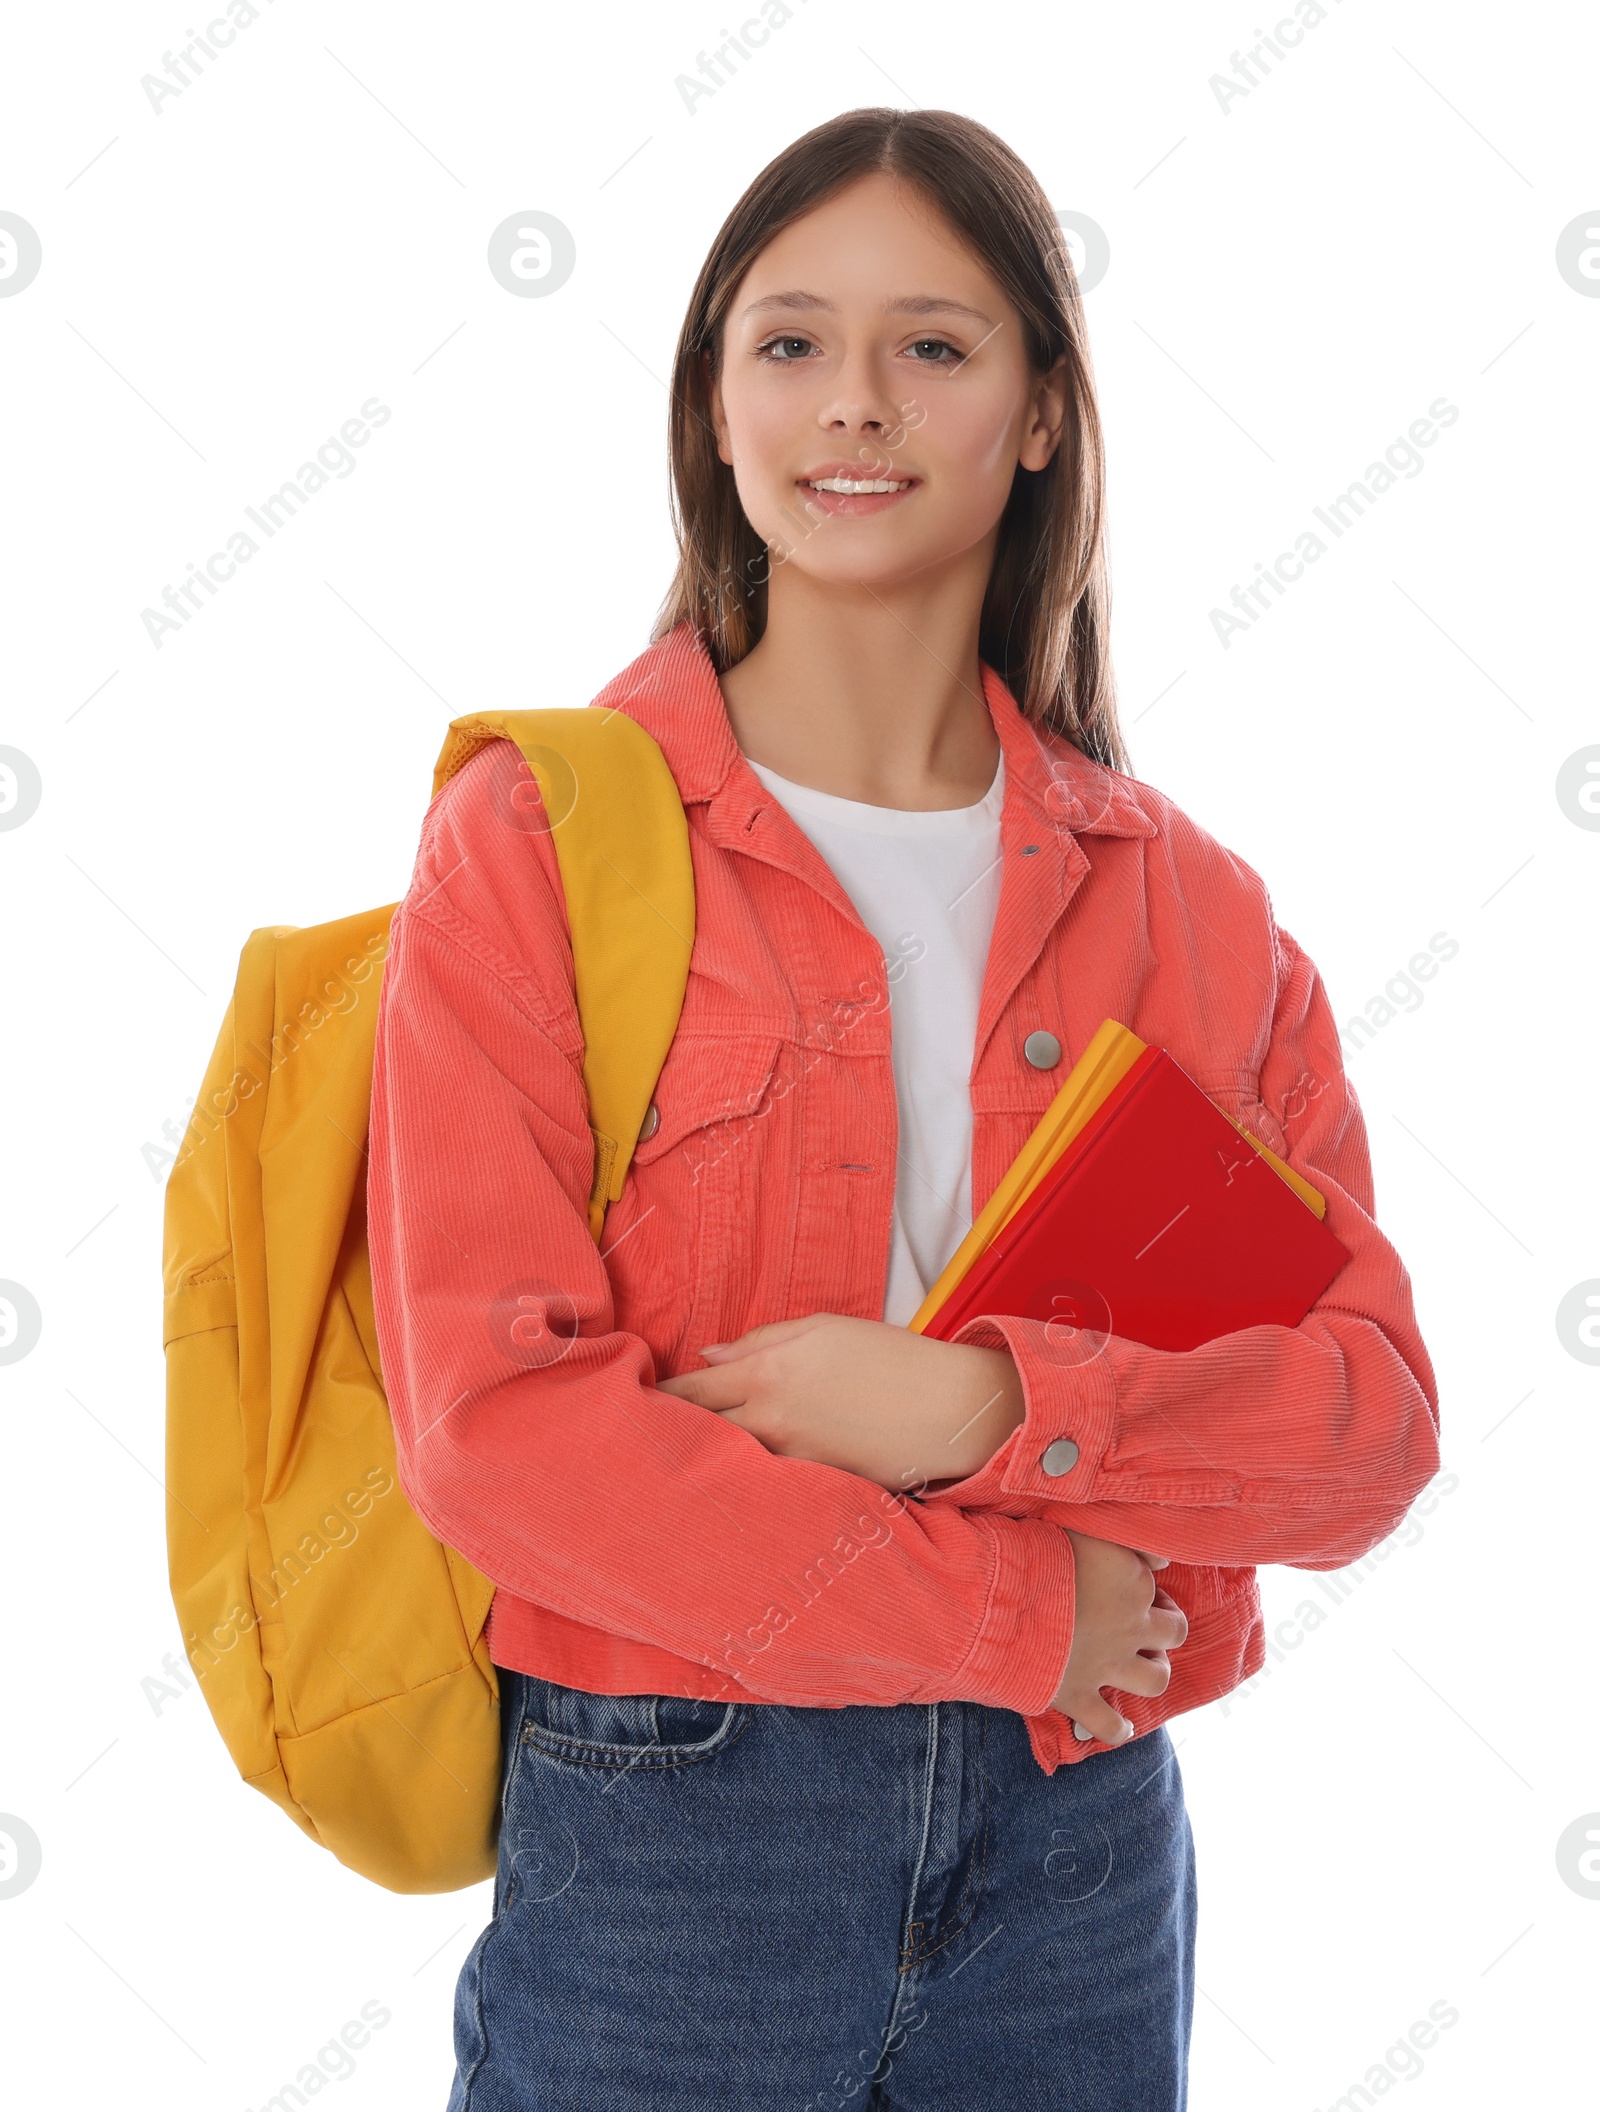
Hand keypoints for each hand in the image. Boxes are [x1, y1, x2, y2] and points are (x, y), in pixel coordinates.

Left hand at [654, 1313, 1025, 1489]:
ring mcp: (790, 1460)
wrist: (951, 1410)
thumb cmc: (890, 1356)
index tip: (628, 1406)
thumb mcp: (824, 1328)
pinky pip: (767, 1482)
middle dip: (666, 1438)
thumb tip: (708, 1357)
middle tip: (631, 1445)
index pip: (690, 1392)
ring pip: (729, 1463)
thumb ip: (760, 1341)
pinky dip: (747, 1481)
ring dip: (704, 1462)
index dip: (656, 1400)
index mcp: (768, 1373)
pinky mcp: (813, 1487)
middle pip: (699, 1434)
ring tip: (672, 1468)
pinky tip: (732, 1487)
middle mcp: (770, 1421)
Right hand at [1051, 1531, 1187, 1746]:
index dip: (1146, 1583)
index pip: (1158, 1582)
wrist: (1001, 1603)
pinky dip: (1118, 1729)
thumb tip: (1163, 1561)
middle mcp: (1130, 1627)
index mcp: (1132, 1581)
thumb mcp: (1084, 1528)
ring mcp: (1107, 1665)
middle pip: (1174, 1633)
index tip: (1126, 1580)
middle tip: (1144, 1625)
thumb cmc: (1035, 1554)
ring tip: (1141, 1667)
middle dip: (1165, 1629)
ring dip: (1154, 1673)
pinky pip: (1109, 1726)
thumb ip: (1127, 1542)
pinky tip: (1122, 1726)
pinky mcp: (1079, 1696)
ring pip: (1156, 1679)